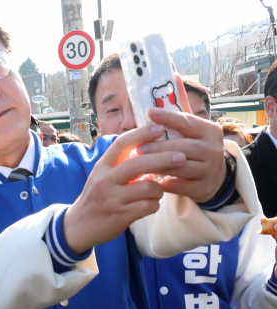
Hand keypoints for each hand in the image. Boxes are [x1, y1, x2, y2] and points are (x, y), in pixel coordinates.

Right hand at [64, 124, 185, 253]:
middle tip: (181, 157)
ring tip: (155, 192)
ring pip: (149, 187)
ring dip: (159, 189)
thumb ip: (120, 163)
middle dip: (165, 159)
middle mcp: (106, 180)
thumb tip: (146, 146)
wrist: (79, 226)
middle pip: (140, 163)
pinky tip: (150, 205)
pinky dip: (154, 205)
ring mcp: (113, 199)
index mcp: (102, 167)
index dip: (142, 134)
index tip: (159, 128)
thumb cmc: (96, 198)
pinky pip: (149, 206)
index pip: (122, 144)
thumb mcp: (101, 176)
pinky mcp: (121, 216)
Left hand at [137, 76, 226, 202]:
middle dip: (159, 147)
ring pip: (181, 167)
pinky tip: (150, 180)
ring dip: (159, 165)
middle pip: (183, 147)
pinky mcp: (203, 188)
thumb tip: (172, 75)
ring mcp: (209, 170)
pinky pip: (180, 185)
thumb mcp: (191, 128)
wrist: (214, 177)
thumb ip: (180, 106)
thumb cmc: (196, 147)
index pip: (187, 122)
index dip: (168, 117)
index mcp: (208, 131)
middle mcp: (213, 149)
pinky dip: (165, 183)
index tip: (149, 113)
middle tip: (138, 148)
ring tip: (140, 163)